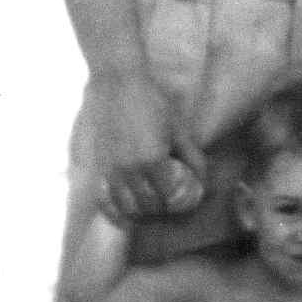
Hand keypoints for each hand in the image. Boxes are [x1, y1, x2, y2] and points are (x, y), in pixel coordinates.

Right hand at [89, 70, 206, 219]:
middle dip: (160, 210)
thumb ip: (192, 156)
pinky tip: (124, 218)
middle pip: (146, 207)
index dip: (177, 204)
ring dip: (139, 214)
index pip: (167, 197)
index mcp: (153, 160)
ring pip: (125, 207)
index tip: (182, 202)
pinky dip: (114, 213)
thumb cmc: (152, 102)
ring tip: (150, 211)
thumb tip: (203, 178)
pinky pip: (104, 200)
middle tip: (168, 206)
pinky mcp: (98, 167)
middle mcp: (130, 171)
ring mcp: (111, 171)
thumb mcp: (178, 128)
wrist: (118, 83)